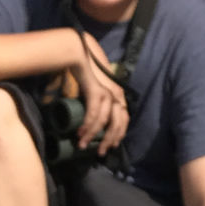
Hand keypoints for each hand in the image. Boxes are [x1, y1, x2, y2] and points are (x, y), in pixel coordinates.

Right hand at [72, 38, 131, 156]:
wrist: (81, 52)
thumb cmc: (86, 69)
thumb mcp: (95, 87)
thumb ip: (96, 99)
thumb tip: (89, 114)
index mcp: (118, 95)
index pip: (124, 118)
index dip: (119, 134)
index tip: (112, 145)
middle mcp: (117, 95)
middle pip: (118, 124)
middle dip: (109, 140)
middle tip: (101, 153)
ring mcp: (108, 94)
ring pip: (105, 122)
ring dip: (94, 136)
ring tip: (83, 145)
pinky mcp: (97, 92)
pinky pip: (93, 114)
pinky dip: (87, 126)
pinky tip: (81, 133)